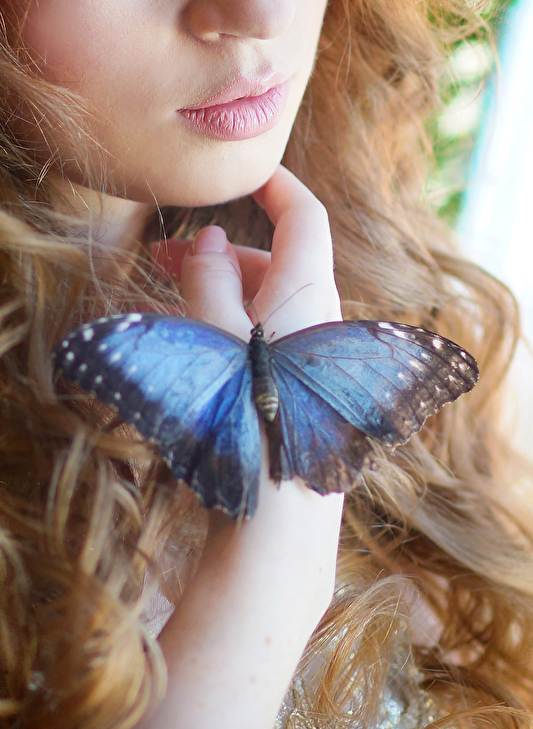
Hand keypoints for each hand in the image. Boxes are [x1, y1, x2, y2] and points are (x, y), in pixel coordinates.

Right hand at [165, 164, 344, 611]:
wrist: (283, 508)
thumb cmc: (246, 414)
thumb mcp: (216, 336)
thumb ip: (211, 281)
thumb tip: (211, 241)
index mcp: (306, 293)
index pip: (304, 218)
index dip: (277, 186)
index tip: (247, 174)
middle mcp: (321, 319)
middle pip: (277, 262)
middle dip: (220, 251)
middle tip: (160, 258)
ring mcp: (315, 355)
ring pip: (270, 302)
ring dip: (222, 290)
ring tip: (168, 300)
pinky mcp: (304, 387)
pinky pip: (271, 337)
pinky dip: (236, 325)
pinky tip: (201, 343)